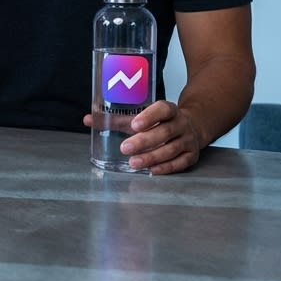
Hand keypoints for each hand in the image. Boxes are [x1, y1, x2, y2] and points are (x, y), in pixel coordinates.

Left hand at [83, 100, 205, 174]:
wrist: (193, 127)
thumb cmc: (160, 122)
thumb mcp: (141, 117)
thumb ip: (115, 119)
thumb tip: (88, 119)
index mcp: (169, 110)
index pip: (162, 109)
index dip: (150, 116)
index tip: (134, 124)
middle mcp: (181, 124)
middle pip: (165, 131)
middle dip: (145, 141)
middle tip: (125, 148)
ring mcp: (188, 140)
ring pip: (172, 149)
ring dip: (152, 157)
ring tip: (134, 163)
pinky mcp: (192, 155)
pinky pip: (180, 163)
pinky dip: (167, 168)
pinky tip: (153, 171)